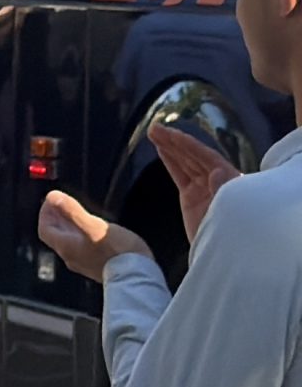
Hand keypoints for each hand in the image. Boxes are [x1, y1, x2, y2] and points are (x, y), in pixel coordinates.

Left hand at [38, 191, 154, 282]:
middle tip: (61, 204)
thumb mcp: (93, 226)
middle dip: (57, 219)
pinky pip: (82, 248)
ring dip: (69, 227)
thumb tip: (53, 197)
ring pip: (69, 243)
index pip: (45, 229)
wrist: (137, 278)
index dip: (45, 214)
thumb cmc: (116, 250)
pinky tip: (93, 230)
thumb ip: (73, 211)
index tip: (51, 200)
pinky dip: (81, 236)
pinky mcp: (98, 267)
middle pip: (56, 236)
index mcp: (66, 247)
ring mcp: (84, 264)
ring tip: (76, 214)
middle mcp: (70, 257)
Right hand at [150, 125, 239, 244]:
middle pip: (195, 156)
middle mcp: (218, 181)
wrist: (225, 257)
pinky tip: (162, 151)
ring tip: (154, 134)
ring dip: (170, 148)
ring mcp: (204, 189)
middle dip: (176, 142)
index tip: (171, 134)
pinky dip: (171, 162)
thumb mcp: (231, 211)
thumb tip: (216, 171)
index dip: (189, 145)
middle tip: (155, 129)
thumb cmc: (233, 233)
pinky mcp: (192, 199)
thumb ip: (224, 191)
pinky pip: (180, 175)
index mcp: (231, 181)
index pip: (207, 157)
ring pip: (186, 163)